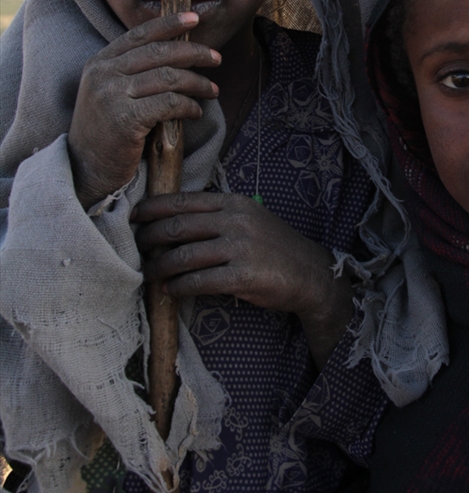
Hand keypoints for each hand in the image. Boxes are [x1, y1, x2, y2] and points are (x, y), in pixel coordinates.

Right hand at [68, 13, 219, 208]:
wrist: (85, 169)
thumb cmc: (107, 131)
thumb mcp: (110, 92)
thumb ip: (132, 71)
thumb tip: (177, 52)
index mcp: (100, 62)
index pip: (139, 34)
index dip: (169, 24)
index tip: (194, 18)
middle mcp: (103, 74)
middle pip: (159, 53)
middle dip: (193, 53)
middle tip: (216, 59)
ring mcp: (112, 95)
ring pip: (168, 77)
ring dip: (197, 83)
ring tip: (212, 91)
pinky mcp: (125, 119)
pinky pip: (168, 104)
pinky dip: (188, 105)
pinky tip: (196, 111)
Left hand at [134, 191, 353, 367]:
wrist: (309, 273)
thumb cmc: (273, 246)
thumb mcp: (249, 218)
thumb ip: (217, 215)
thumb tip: (174, 220)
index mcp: (233, 202)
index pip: (183, 200)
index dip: (154, 208)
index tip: (135, 216)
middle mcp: (234, 220)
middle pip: (177, 227)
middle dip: (150, 238)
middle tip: (136, 248)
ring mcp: (239, 247)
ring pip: (183, 256)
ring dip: (159, 267)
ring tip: (148, 274)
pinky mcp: (242, 276)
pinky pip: (198, 281)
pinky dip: (179, 288)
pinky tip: (171, 291)